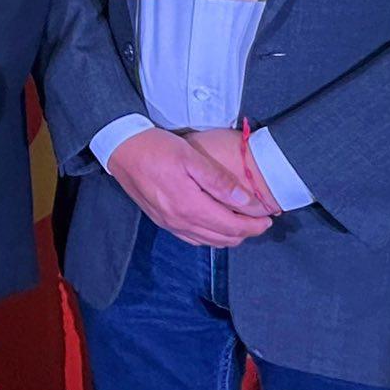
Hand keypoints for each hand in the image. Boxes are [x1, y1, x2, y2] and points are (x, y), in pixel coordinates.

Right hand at [109, 128, 272, 247]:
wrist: (121, 148)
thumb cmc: (156, 148)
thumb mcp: (191, 157)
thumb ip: (220, 181)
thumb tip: (248, 202)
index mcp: (190, 207)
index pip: (232, 226)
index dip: (254, 225)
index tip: (268, 218)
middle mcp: (180, 222)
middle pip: (222, 238)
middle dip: (246, 233)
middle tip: (260, 221)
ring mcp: (169, 224)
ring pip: (208, 242)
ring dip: (229, 237)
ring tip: (242, 223)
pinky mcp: (161, 220)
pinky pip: (191, 239)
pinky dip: (210, 237)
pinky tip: (215, 226)